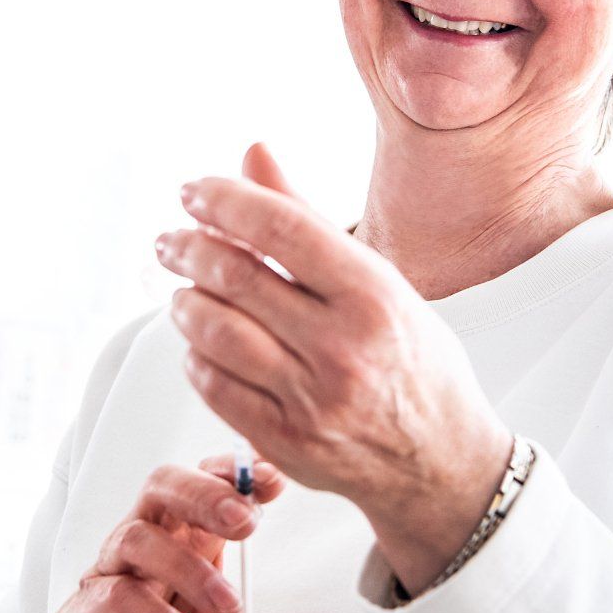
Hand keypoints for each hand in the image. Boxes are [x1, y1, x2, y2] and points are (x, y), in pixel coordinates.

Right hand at [5, 453, 297, 612]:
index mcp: (184, 528)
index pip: (204, 478)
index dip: (234, 471)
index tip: (274, 480)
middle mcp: (147, 534)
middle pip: (164, 485)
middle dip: (207, 494)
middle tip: (247, 522)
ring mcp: (114, 565)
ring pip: (139, 538)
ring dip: (189, 568)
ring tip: (229, 603)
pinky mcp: (91, 605)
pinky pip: (120, 598)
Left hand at [155, 143, 513, 587]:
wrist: (441, 459)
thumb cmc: (412, 361)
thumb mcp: (379, 281)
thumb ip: (307, 219)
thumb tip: (253, 153)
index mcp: (374, 295)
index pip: (280, 227)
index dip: (225, 200)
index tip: (193, 191)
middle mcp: (343, 347)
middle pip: (236, 277)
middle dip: (188, 247)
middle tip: (171, 240)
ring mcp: (312, 399)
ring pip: (214, 332)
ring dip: (184, 301)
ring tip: (183, 290)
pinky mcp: (285, 441)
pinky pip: (213, 386)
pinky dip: (196, 355)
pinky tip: (201, 341)